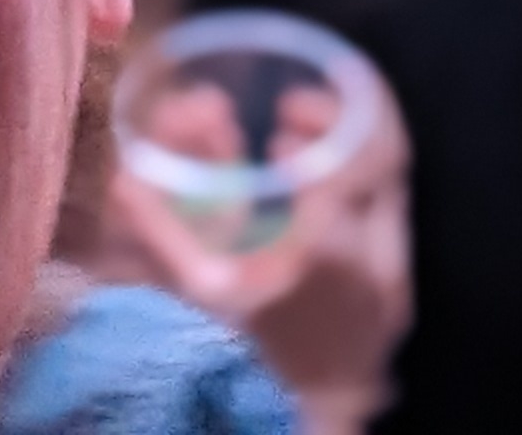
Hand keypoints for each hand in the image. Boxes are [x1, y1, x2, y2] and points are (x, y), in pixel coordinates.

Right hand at [101, 74, 413, 433]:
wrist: (309, 412)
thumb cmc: (249, 351)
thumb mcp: (201, 292)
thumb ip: (160, 233)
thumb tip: (122, 180)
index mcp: (328, 246)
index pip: (347, 157)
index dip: (319, 126)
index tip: (280, 124)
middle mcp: (374, 253)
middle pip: (383, 157)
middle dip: (343, 121)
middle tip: (296, 116)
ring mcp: (394, 271)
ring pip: (393, 183)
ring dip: (355, 152)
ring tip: (307, 151)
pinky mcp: (399, 287)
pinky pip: (392, 213)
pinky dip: (364, 186)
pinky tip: (323, 194)